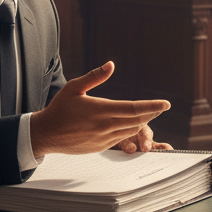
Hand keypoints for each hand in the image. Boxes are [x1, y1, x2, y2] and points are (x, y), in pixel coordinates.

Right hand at [30, 61, 169, 155]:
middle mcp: (104, 126)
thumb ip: (94, 77)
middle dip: (152, 113)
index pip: (134, 109)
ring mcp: (103, 138)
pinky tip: (133, 124)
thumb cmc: (59, 109)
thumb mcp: (74, 88)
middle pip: (137, 121)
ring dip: (143, 122)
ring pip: (131, 131)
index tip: (166, 104)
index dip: (153, 106)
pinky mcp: (100, 146)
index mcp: (100, 110)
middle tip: (162, 107)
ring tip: (150, 113)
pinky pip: (121, 139)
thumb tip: (111, 65)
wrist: (45, 134)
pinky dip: (131, 131)